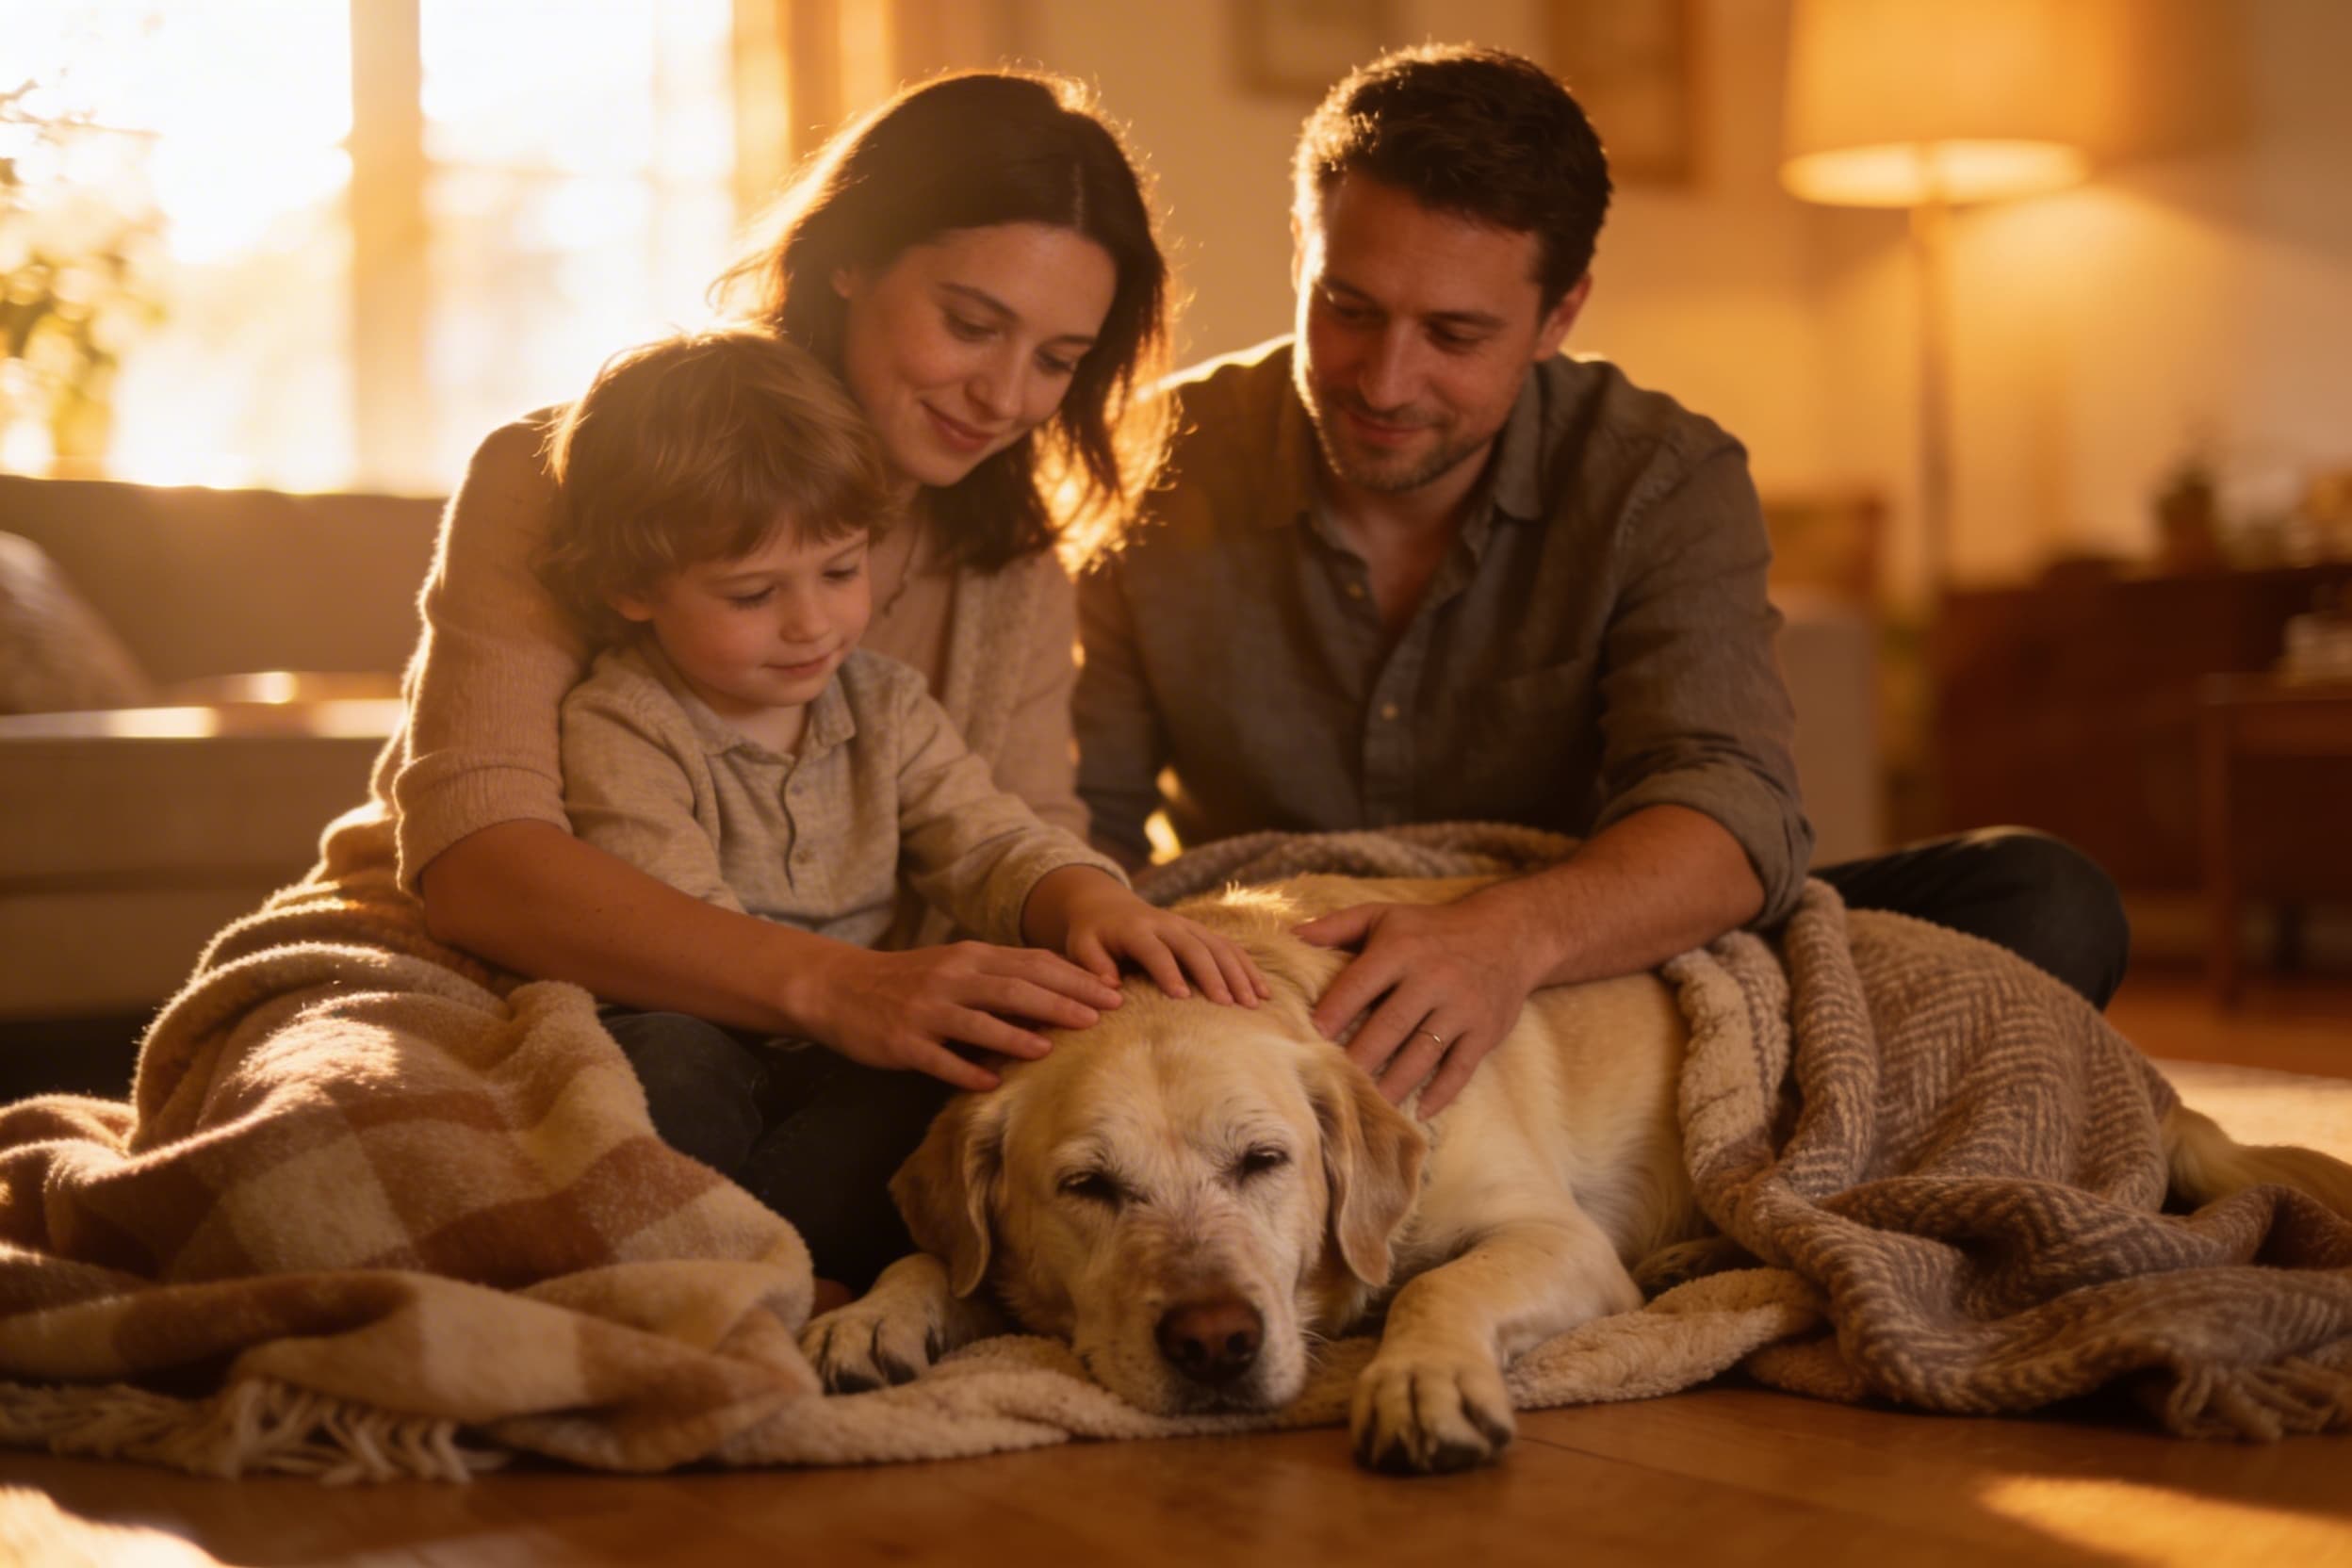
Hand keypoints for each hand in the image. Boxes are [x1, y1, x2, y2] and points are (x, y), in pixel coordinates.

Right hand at [795, 940, 1124, 1091]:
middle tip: (1101, 1017)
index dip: (1075, 978)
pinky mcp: (903, 1042)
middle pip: (1015, 988)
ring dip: (1018, 1035)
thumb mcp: (956, 968)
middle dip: (1062, 1002)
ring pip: (980, 1021)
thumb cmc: (909, 981)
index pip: (1033, 964)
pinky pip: (940, 1059)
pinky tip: (992, 1083)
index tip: (1113, 992)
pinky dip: (966, 1071)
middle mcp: (952, 979)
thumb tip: (1059, 993)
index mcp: (970, 958)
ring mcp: (926, 1011)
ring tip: (1053, 1048)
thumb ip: (1000, 977)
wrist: (839, 988)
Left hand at [1028, 867, 1268, 1005]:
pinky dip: (1248, 967)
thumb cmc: (1091, 935)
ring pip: (1219, 946)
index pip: (1155, 951)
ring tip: (1252, 1003)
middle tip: (1230, 1005)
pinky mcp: (1200, 932)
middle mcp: (1167, 924)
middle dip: (1214, 975)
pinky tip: (1263, 992)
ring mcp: (1188, 926)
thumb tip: (1112, 988)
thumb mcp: (1080, 946)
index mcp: (1136, 929)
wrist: (1105, 905)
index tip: (1182, 998)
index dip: (1168, 972)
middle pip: (1195, 947)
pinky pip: (1229, 946)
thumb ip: (1093, 965)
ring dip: (1238, 973)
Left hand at [1294, 893, 1545, 1114]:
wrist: (1509, 934)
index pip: (1360, 984)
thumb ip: (1337, 925)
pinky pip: (1461, 1067)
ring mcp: (1462, 1007)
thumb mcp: (1385, 916)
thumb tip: (1290, 936)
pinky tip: (1418, 1110)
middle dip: (1360, 1057)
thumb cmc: (1431, 928)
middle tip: (1333, 1082)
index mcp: (1401, 950)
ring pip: (1423, 1052)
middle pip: (1390, 1026)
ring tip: (1368, 1105)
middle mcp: (1433, 978)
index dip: (1335, 1012)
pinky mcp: (1486, 1031)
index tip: (1311, 1038)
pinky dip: (1441, 1092)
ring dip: (1394, 1083)